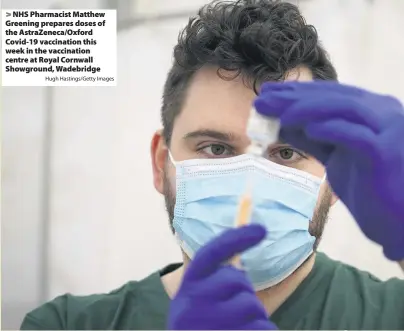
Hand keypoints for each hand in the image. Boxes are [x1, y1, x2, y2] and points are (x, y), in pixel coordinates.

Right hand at [167, 224, 277, 329]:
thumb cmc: (200, 324)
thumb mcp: (195, 300)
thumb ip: (213, 280)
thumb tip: (241, 263)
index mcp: (188, 285)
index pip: (211, 253)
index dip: (236, 238)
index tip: (261, 229)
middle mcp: (192, 303)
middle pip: (237, 280)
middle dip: (246, 292)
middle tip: (237, 309)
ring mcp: (207, 324)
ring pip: (252, 306)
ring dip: (256, 316)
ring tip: (239, 326)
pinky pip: (262, 329)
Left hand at [254, 81, 403, 260]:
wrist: (398, 221)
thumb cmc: (370, 187)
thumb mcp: (335, 158)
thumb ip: (313, 139)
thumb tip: (281, 123)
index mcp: (368, 113)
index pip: (328, 95)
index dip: (296, 92)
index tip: (267, 93)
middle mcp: (381, 114)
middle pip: (334, 97)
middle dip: (295, 96)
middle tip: (264, 99)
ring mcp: (388, 131)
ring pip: (346, 108)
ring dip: (309, 108)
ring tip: (279, 113)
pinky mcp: (388, 153)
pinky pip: (357, 136)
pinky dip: (332, 129)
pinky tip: (307, 130)